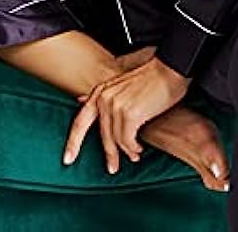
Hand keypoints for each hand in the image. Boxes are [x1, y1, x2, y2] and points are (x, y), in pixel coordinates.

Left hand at [62, 56, 191, 173]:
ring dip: (127, 151)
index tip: (67, 159)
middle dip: (109, 155)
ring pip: (117, 140)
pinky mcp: (130, 114)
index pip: (80, 121)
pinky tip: (140, 149)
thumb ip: (104, 96)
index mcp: (101, 91)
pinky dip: (134, 148)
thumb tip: (81, 101)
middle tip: (112, 168)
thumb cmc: (150, 78)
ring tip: (135, 155)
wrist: (169, 69)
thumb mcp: (121, 84)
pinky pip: (128, 141)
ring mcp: (116, 106)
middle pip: (101, 136)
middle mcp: (105, 98)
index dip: (73, 142)